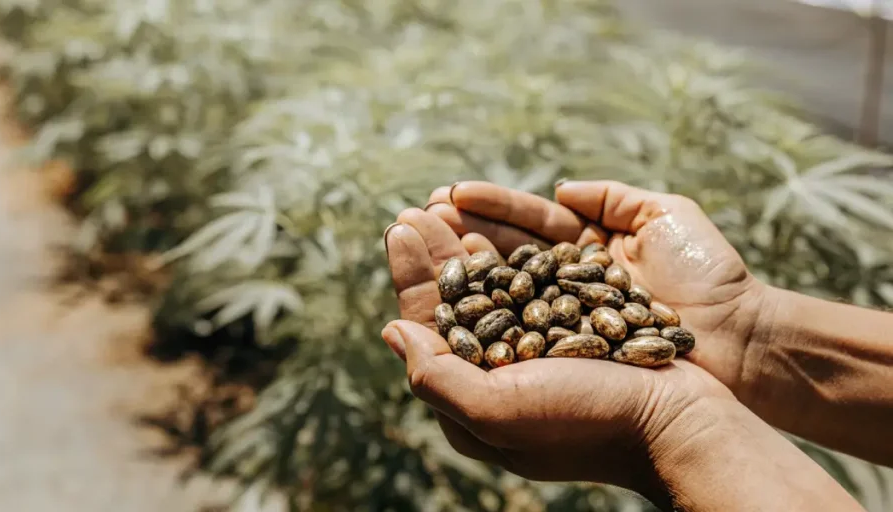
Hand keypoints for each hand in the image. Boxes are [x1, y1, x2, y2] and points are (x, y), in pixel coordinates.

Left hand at [381, 208, 736, 502]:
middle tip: (415, 207)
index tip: (397, 227)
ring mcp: (545, 347)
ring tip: (449, 205)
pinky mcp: (582, 325)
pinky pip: (542, 282)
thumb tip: (392, 328)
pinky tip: (503, 230)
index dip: (412, 274)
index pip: (431, 324)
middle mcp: (506, 370)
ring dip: (471, 244)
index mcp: (478, 393)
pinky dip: (518, 253)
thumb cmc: (586, 422)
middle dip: (436, 251)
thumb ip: (435, 375)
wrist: (679, 423)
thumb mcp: (493, 411)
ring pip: (497, 285)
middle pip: (460, 300)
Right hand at [423, 180, 769, 399]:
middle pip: (505, 253)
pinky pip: (518, 326)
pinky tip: (450, 294)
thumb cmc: (709, 277)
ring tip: (421, 244)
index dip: (490, 207)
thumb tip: (562, 188)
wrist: (740, 340)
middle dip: (460, 234)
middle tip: (417, 217)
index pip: (529, 221)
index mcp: (588, 249)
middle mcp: (567, 284)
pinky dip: (486, 310)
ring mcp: (563, 319)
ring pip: (503, 288)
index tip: (449, 194)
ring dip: (460, 267)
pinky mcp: (565, 351)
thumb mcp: (666, 216)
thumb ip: (614, 197)